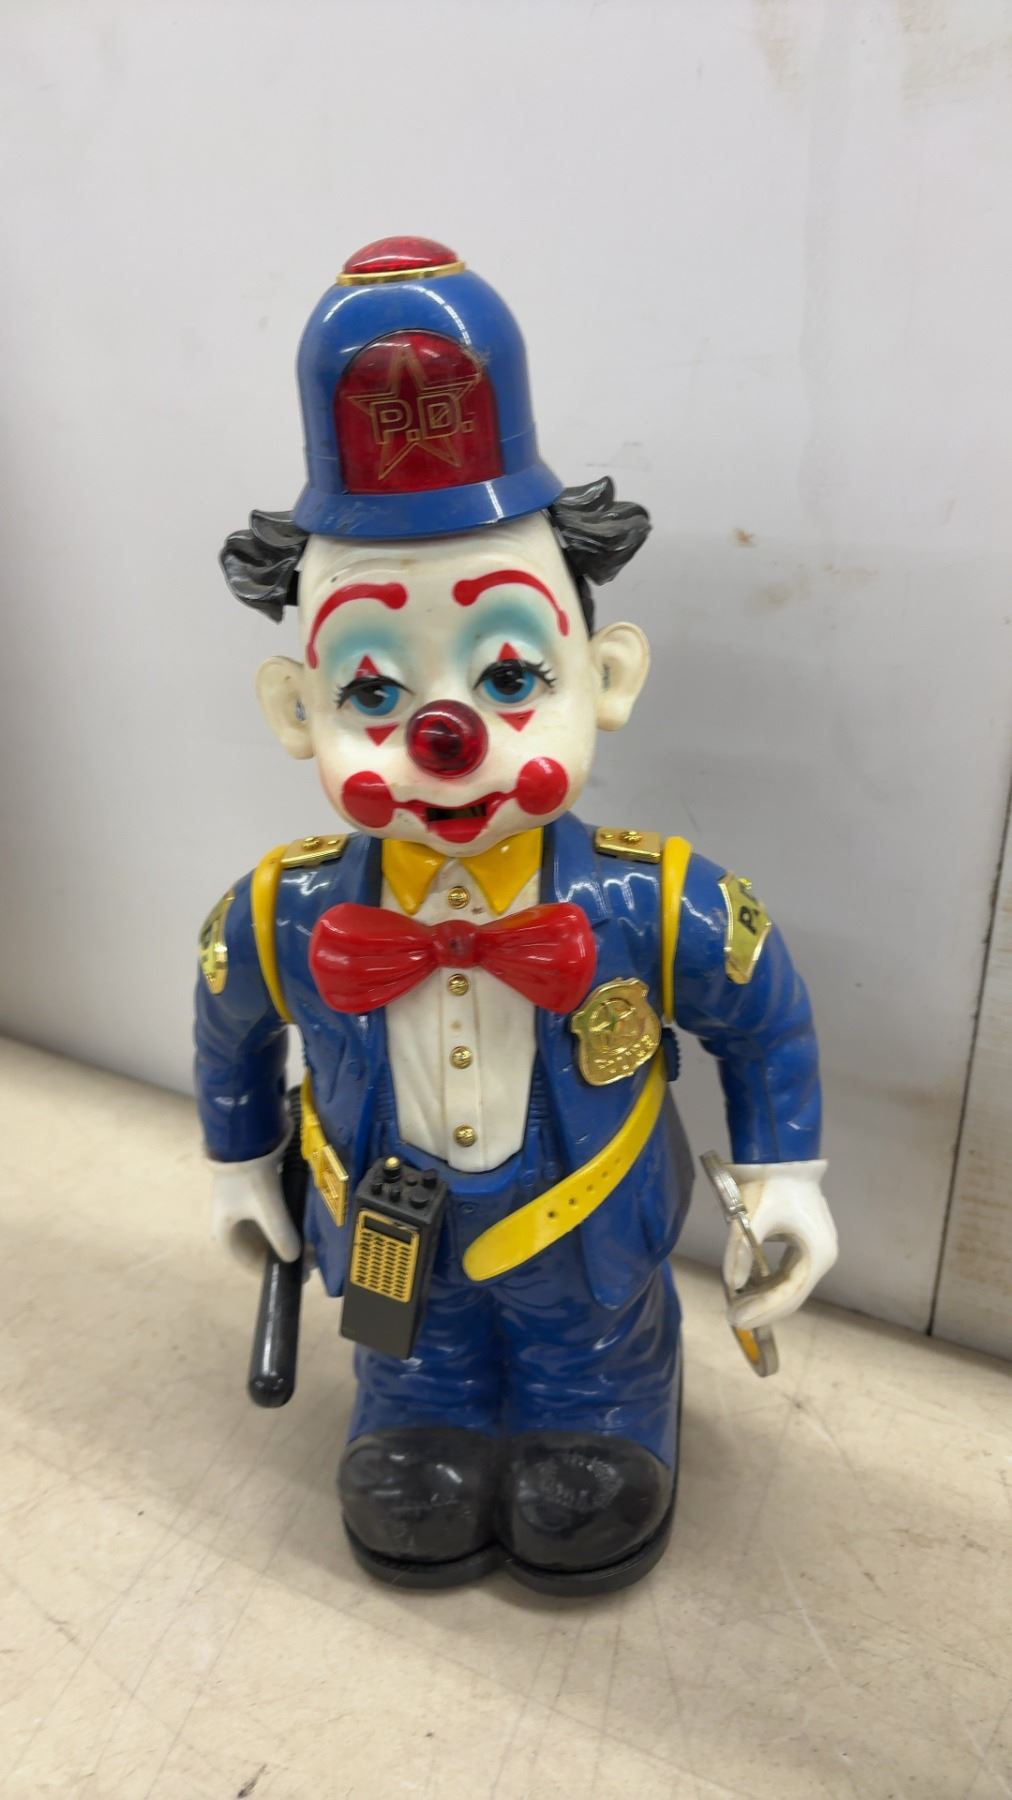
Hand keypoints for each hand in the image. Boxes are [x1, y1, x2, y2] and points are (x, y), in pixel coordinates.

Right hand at [210, 1134, 300, 1271]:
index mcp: (226, 1234)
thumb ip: (281, 1233)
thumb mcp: (268, 1206)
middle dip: (284, 1257)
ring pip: (266, 1236)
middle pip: (260, 1250)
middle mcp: (232, 1226)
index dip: (273, 1272)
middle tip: (311, 1260)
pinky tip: (303, 1227)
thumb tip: (296, 1258)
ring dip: (286, 1242)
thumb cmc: (249, 1175)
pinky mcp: (252, 1198)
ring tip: (311, 1246)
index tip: (297, 1276)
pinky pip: (270, 1221)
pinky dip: (285, 1227)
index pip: (250, 1263)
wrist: (246, 1134)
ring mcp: (241, 1212)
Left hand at [722, 1160, 835, 1330]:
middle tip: (732, 1316)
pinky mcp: (806, 1243)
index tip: (736, 1319)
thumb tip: (731, 1283)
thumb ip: (741, 1251)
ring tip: (736, 1305)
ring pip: (790, 1285)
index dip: (762, 1310)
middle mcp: (822, 1257)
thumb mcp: (752, 1216)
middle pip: (792, 1295)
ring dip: (765, 1297)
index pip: (789, 1295)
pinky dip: (769, 1282)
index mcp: (817, 1253)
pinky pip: (789, 1272)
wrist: (784, 1155)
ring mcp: (816, 1250)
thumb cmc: (771, 1183)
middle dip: (762, 1308)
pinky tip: (748, 1287)